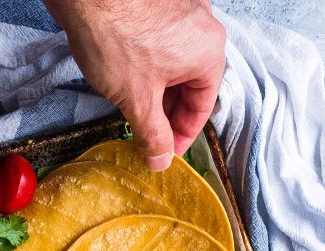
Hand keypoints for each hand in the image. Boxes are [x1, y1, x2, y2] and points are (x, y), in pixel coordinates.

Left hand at [44, 0, 225, 168]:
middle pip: (189, 86)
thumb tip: (161, 161)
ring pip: (172, 67)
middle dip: (166, 116)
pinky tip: (125, 83)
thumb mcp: (137, 100)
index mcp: (208, 52)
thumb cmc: (116, 38)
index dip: (182, 137)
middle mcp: (200, 28)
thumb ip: (153, 135)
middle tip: (145, 138)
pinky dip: (146, 71)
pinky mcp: (156, 6)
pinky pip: (159, 48)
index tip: (164, 154)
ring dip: (155, 94)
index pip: (202, 107)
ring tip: (131, 112)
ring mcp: (179, 13)